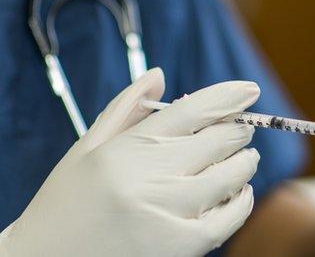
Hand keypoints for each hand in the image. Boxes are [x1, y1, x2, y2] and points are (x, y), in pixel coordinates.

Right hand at [0, 70, 260, 256]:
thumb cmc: (65, 204)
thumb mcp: (86, 150)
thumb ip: (126, 110)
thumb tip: (159, 75)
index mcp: (126, 149)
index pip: (192, 111)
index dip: (227, 96)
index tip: (249, 89)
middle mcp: (149, 179)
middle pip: (217, 141)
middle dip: (238, 129)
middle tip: (243, 128)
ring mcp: (167, 215)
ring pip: (230, 176)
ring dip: (245, 162)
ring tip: (245, 158)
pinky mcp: (179, 248)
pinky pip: (229, 219)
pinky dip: (242, 202)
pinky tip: (239, 194)